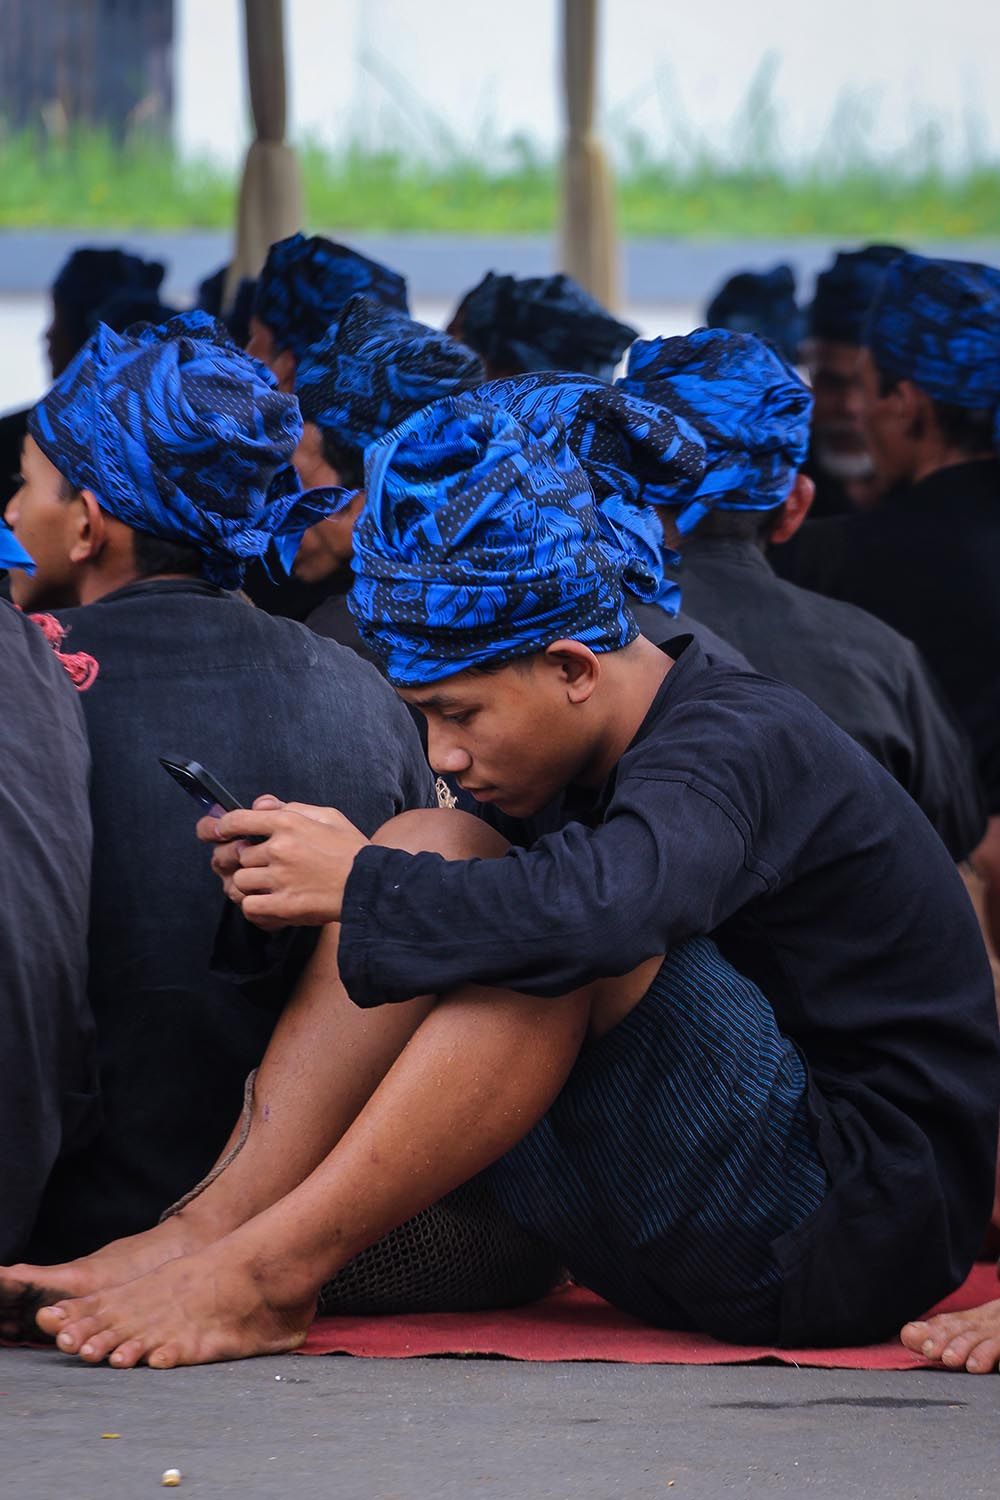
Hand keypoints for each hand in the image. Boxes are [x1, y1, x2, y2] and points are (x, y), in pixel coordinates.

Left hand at [200, 795, 369, 928]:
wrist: (372, 885)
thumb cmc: (352, 850)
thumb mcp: (328, 816)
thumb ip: (291, 807)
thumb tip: (260, 804)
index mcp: (289, 823)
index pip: (238, 820)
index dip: (222, 827)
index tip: (219, 832)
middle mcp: (280, 849)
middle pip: (237, 854)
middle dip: (240, 860)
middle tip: (249, 865)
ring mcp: (280, 878)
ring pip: (240, 881)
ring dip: (248, 884)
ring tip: (263, 885)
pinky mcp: (284, 905)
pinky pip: (250, 906)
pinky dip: (253, 906)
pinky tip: (266, 903)